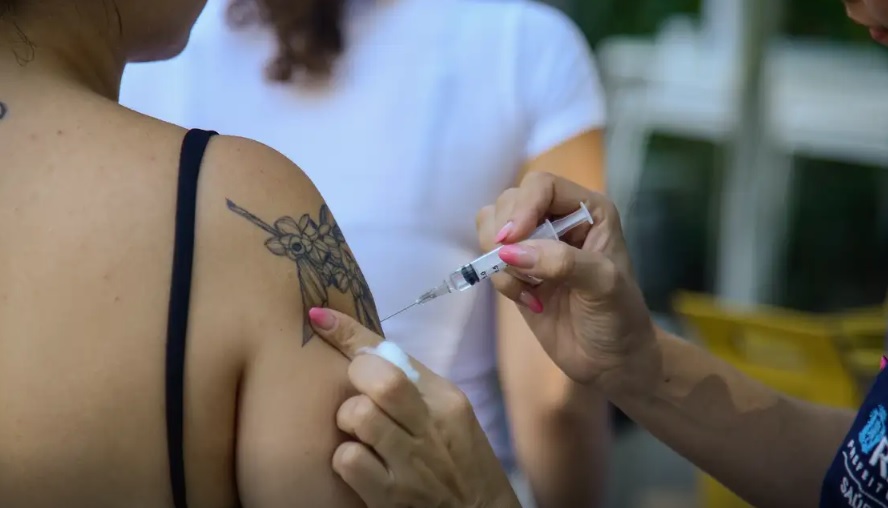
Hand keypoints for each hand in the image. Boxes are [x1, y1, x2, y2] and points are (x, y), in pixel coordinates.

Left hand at [307, 307, 520, 507]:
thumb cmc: (460, 462)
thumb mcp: (449, 416)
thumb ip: (413, 386)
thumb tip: (362, 350)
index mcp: (446, 400)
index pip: (395, 354)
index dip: (351, 334)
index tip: (320, 317)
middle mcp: (432, 427)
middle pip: (379, 380)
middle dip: (355, 378)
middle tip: (357, 392)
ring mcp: (412, 464)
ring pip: (357, 415)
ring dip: (348, 420)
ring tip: (359, 431)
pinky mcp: (391, 497)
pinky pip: (347, 459)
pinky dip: (346, 458)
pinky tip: (360, 464)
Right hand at [476, 172, 655, 385]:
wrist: (612, 361)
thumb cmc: (620, 318)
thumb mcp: (603, 285)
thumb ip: (561, 262)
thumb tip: (509, 252)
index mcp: (589, 210)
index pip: (542, 186)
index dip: (523, 207)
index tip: (512, 240)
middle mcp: (560, 220)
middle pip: (510, 201)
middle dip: (505, 234)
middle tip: (518, 268)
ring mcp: (536, 245)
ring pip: (493, 226)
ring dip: (498, 257)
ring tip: (527, 286)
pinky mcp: (519, 271)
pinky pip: (490, 260)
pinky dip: (500, 279)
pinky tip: (528, 300)